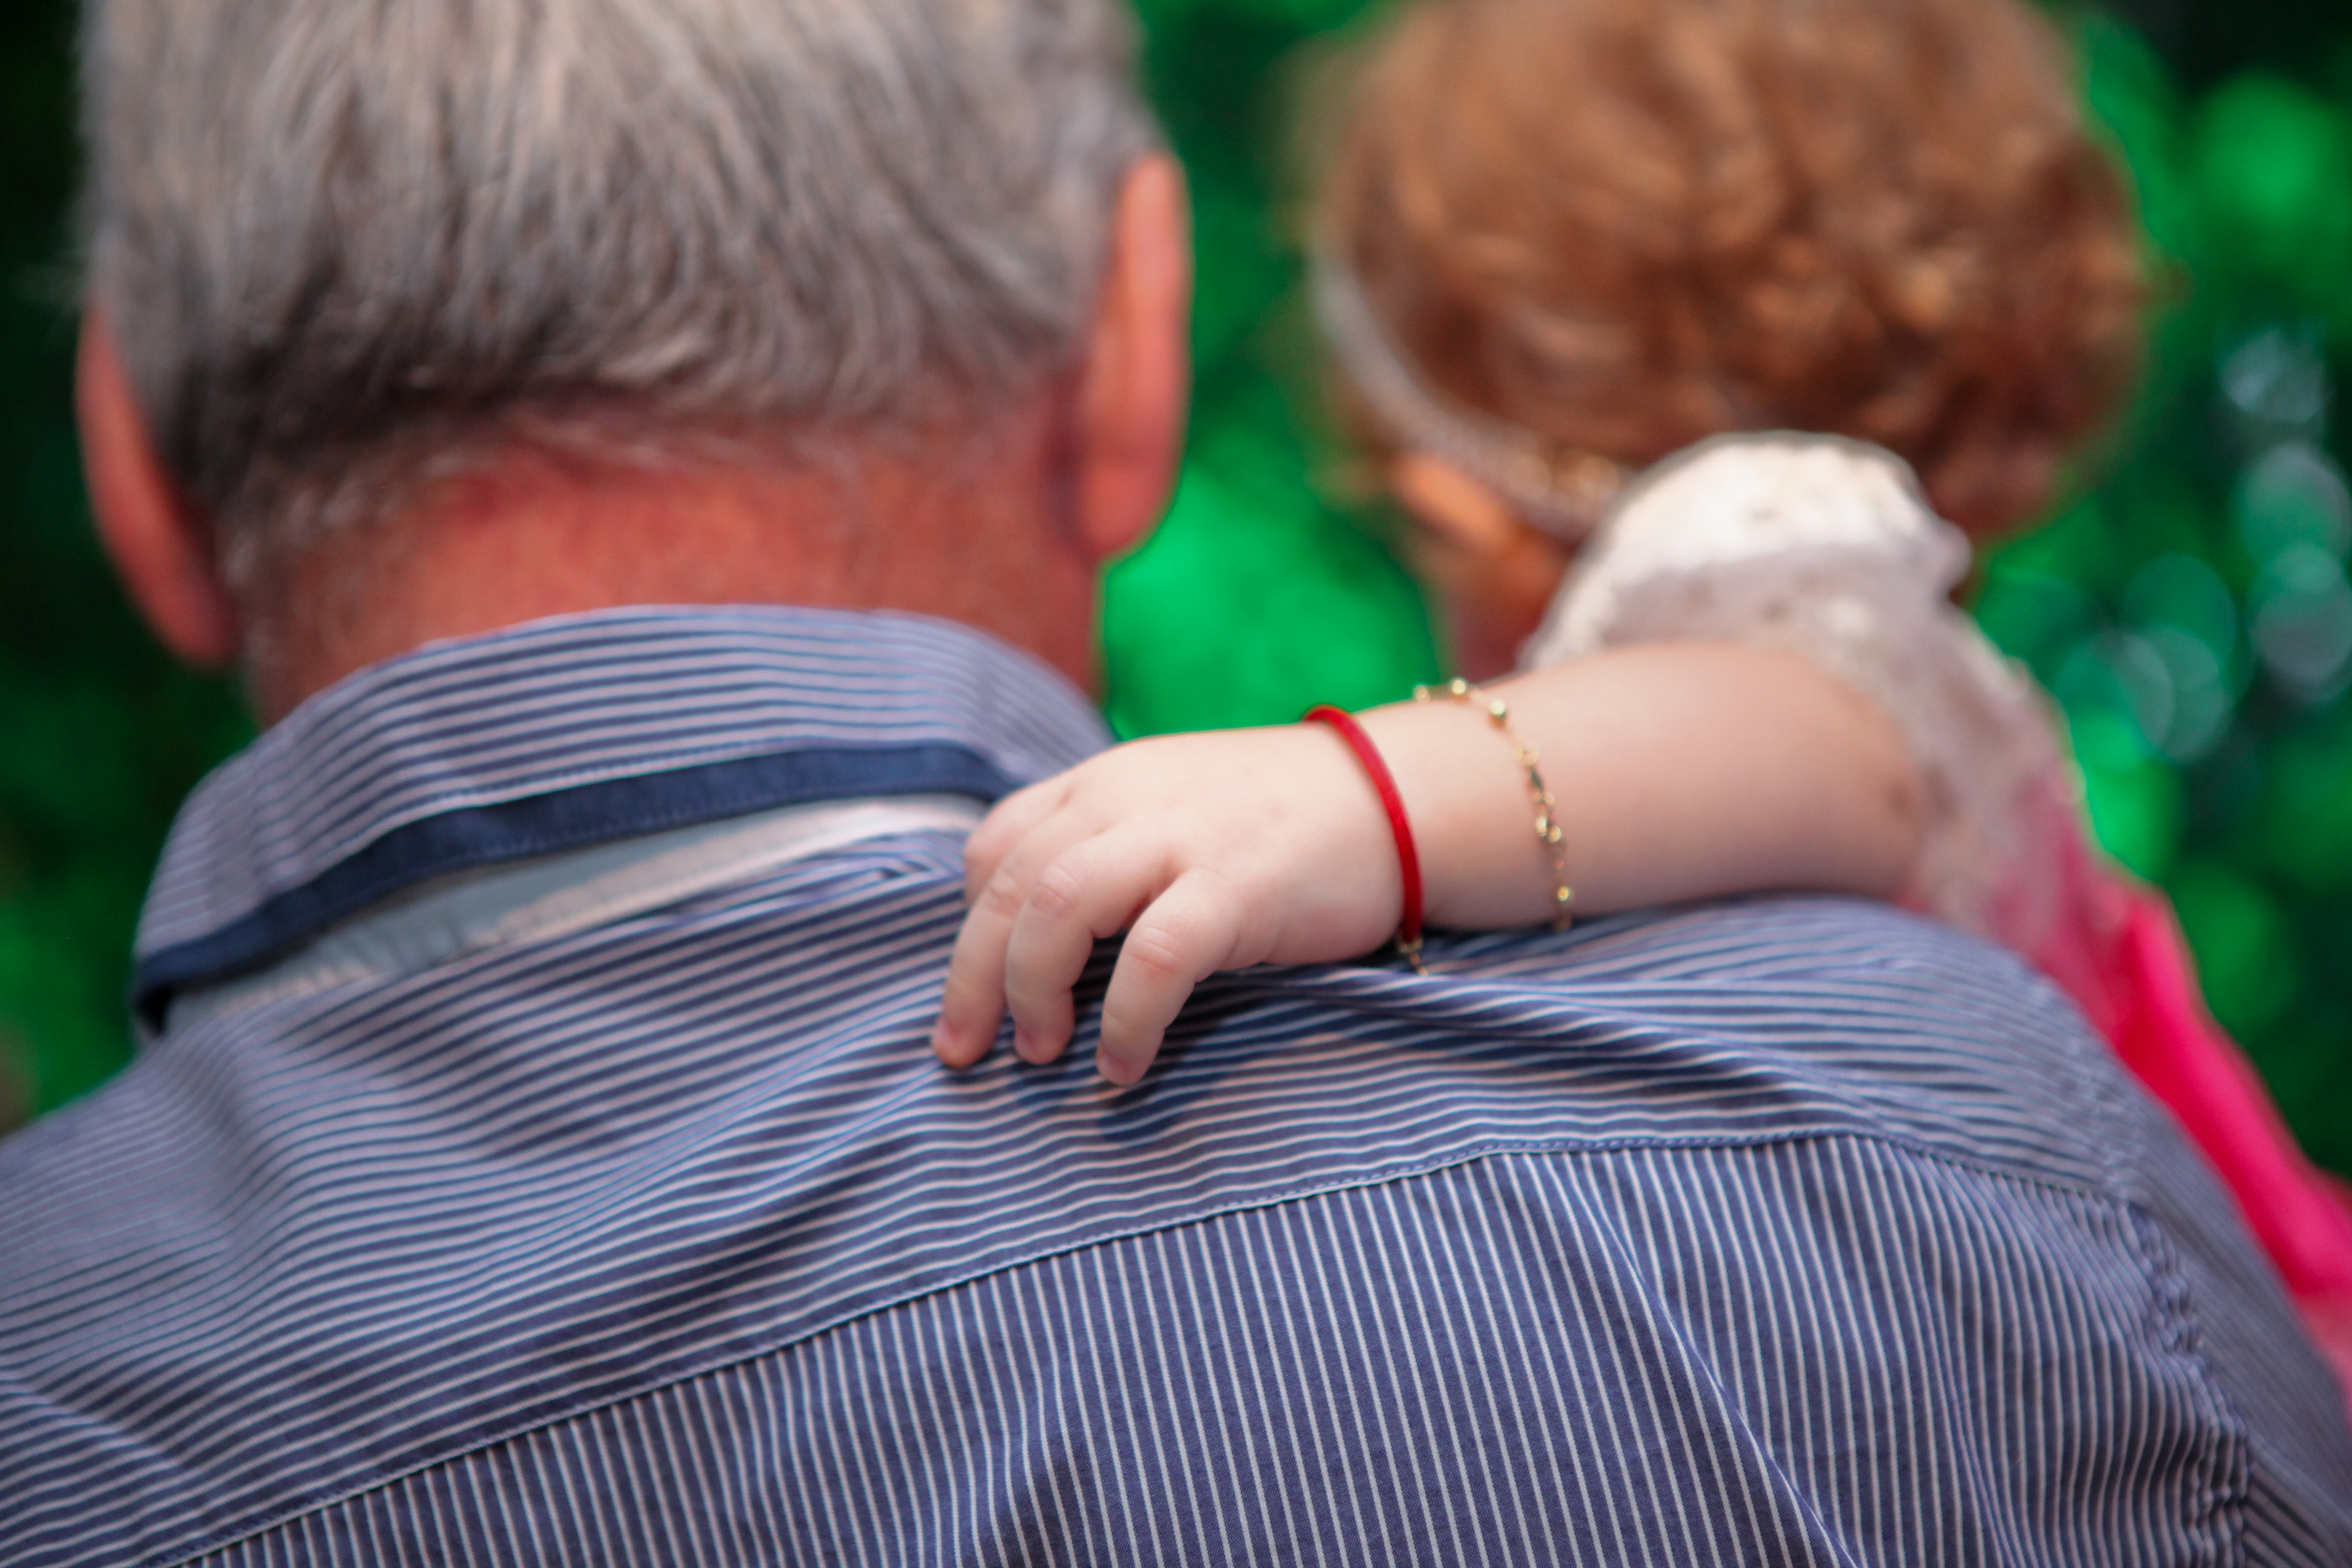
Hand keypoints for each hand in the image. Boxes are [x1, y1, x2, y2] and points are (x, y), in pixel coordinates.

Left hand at [929, 725, 1401, 1084]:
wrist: (1395, 797)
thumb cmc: (1279, 825)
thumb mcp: (1172, 815)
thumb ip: (1108, 855)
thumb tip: (1039, 946)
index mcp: (1104, 784)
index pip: (997, 846)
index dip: (969, 927)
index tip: (976, 990)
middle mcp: (1126, 799)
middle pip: (1008, 886)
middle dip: (972, 978)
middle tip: (968, 1052)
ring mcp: (1182, 837)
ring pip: (1058, 906)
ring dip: (1031, 991)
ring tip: (1042, 1056)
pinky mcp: (1238, 885)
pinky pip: (1153, 957)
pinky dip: (1124, 1020)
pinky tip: (1121, 1067)